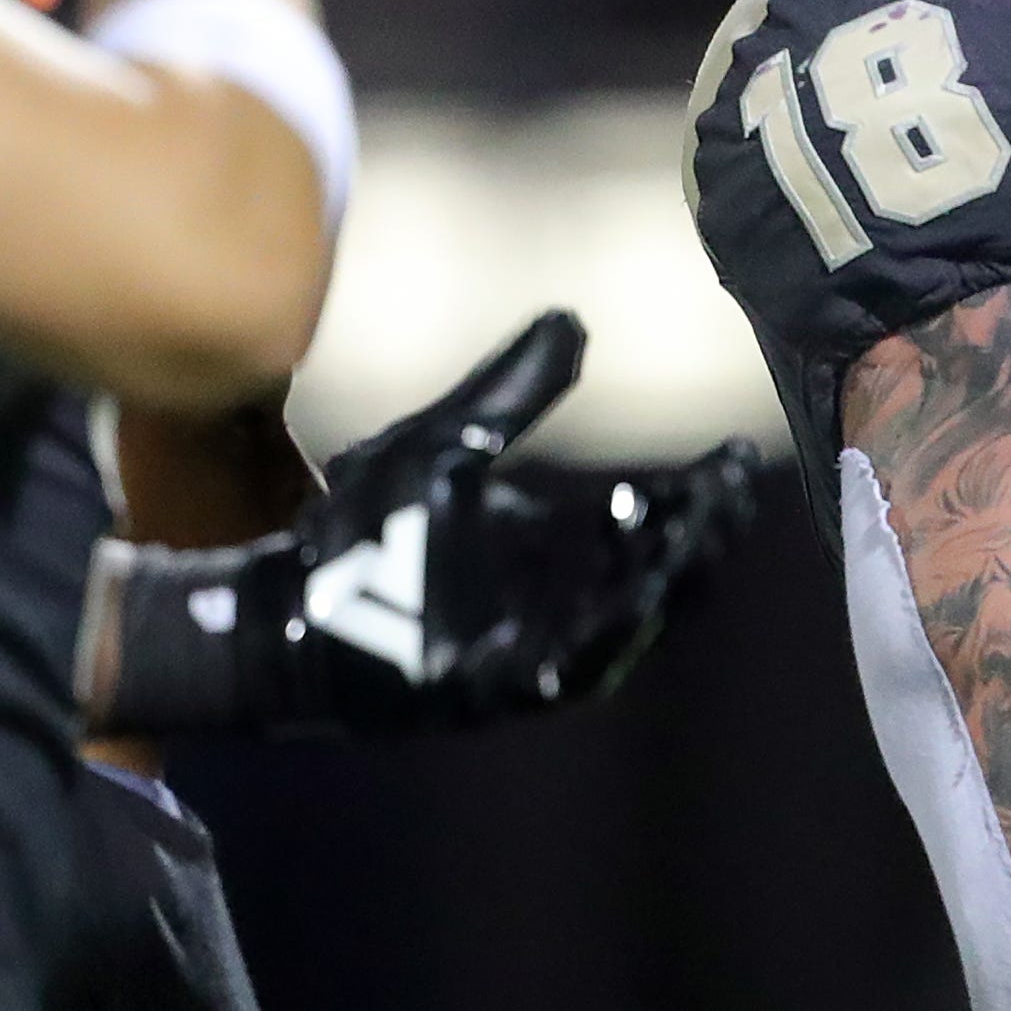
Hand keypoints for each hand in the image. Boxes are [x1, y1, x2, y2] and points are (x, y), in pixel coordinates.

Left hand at [82, 315, 760, 738]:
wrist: (278, 608)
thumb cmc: (355, 531)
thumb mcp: (440, 444)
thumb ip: (507, 393)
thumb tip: (570, 322)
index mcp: (550, 539)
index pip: (646, 514)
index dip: (696, 492)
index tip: (731, 455)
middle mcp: (554, 594)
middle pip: (654, 570)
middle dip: (699, 536)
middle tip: (727, 496)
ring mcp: (528, 645)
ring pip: (624, 621)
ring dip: (664, 581)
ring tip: (690, 535)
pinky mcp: (493, 688)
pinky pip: (565, 670)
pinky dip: (601, 640)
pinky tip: (629, 602)